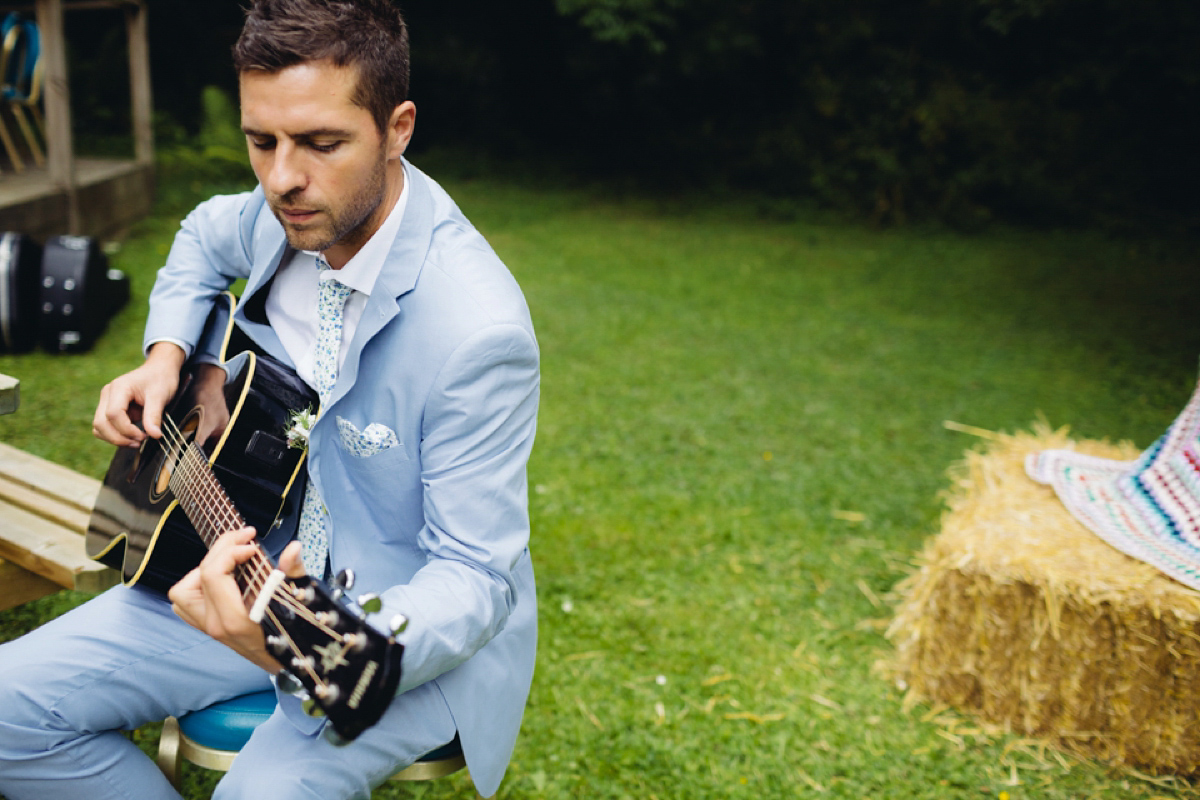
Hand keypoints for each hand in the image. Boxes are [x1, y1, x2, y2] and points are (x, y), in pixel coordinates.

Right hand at [93, 342, 185, 445]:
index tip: (144, 436)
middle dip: (119, 438)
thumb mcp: (160, 396)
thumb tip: (154, 435)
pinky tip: (132, 436)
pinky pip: (105, 427)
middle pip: (101, 423)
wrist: (159, 370)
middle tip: (140, 442)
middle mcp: (107, 394)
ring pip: (99, 427)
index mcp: (118, 388)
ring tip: (137, 441)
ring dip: (115, 439)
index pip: (113, 414)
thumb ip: (154, 416)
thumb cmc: (160, 379)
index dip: (126, 430)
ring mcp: (106, 401)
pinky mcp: (109, 408)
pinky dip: (115, 435)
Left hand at [168, 528, 306, 672]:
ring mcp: (208, 629)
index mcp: (235, 620)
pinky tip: (223, 577)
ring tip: (230, 560)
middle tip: (245, 538)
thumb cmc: (296, 637)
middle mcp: (215, 625)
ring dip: (202, 570)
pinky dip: (197, 586)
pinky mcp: (209, 629)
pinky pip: (186, 605)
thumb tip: (294, 548)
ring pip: (182, 593)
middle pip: (200, 575)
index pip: (213, 574)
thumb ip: (292, 575)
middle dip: (222, 549)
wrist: (289, 667)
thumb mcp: (299, 603)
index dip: (231, 551)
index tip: (254, 546)